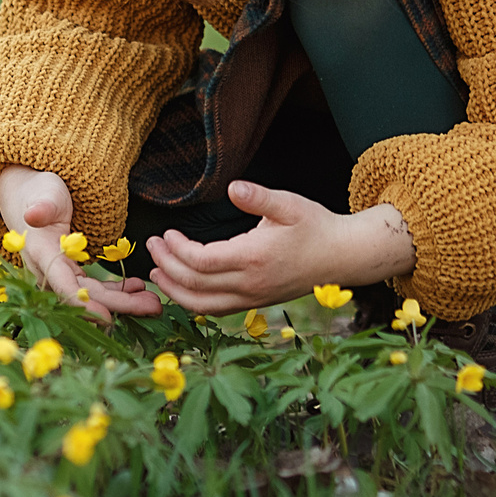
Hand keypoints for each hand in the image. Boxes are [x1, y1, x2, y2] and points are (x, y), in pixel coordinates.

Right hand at [0, 165, 163, 321]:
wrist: (28, 194)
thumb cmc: (38, 191)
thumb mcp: (43, 195)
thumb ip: (41, 206)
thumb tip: (33, 214)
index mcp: (41, 254)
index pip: (63, 286)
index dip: (84, 305)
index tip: (106, 317)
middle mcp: (49, 270)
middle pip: (86, 296)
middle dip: (119, 305)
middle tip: (153, 306)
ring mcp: (60, 273)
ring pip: (93, 294)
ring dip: (123, 301)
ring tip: (153, 302)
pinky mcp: (70, 270)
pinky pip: (94, 287)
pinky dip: (116, 290)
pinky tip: (138, 288)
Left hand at [144, 180, 414, 315]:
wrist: (343, 256)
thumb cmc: (316, 226)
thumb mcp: (289, 204)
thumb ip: (259, 197)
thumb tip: (233, 187)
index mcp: (254, 258)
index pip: (200, 262)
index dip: (176, 250)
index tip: (166, 233)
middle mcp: (250, 284)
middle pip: (194, 285)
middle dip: (166, 267)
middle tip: (152, 247)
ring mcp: (253, 297)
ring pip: (202, 305)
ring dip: (174, 291)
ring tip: (156, 273)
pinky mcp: (256, 302)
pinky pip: (217, 310)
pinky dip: (193, 302)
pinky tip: (182, 289)